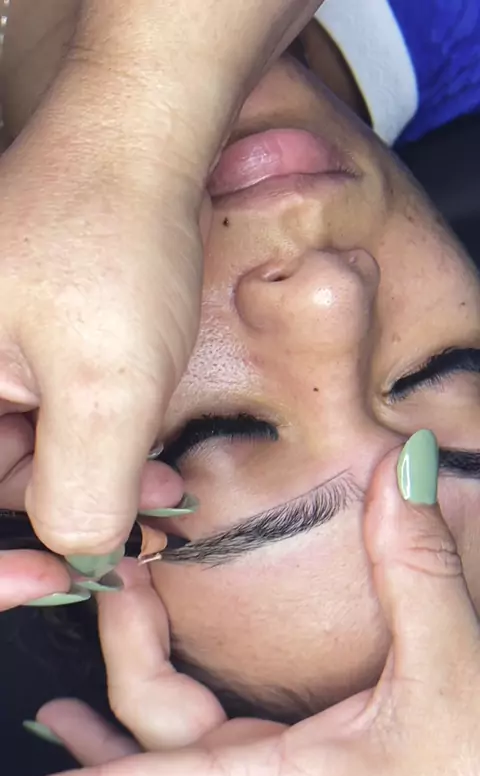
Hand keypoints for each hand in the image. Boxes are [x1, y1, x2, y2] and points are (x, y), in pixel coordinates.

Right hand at [0, 0, 321, 563]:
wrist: (138, 151)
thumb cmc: (113, 245)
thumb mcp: (106, 384)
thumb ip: (82, 487)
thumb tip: (78, 552)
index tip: (55, 581)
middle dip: (63, 518)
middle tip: (134, 538)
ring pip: (23, 459)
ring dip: (95, 485)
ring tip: (166, 493)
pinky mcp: (17, 349)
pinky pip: (44, 423)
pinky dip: (98, 449)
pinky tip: (153, 459)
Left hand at [2, 430, 479, 775]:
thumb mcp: (456, 674)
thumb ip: (418, 568)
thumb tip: (403, 468)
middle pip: (149, 750)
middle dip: (116, 660)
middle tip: (107, 575)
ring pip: (165, 770)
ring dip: (110, 726)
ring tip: (58, 702)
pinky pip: (197, 771)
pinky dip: (151, 742)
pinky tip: (126, 731)